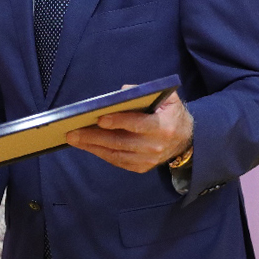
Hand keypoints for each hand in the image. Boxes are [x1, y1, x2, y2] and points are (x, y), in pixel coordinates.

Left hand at [65, 91, 192, 172]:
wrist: (185, 140)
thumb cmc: (170, 114)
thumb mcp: (167, 98)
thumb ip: (146, 92)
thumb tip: (123, 90)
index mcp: (163, 127)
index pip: (138, 124)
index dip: (119, 121)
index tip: (100, 118)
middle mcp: (155, 146)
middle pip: (120, 142)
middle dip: (94, 137)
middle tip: (73, 132)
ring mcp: (148, 160)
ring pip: (115, 154)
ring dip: (92, 147)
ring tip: (74, 139)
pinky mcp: (141, 168)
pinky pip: (117, 161)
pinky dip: (101, 153)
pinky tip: (87, 146)